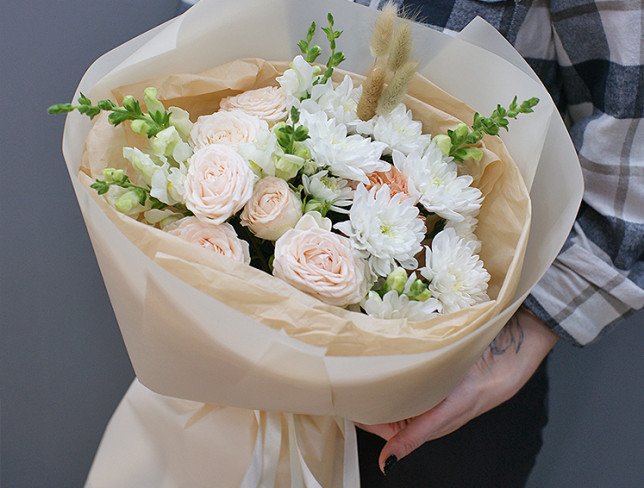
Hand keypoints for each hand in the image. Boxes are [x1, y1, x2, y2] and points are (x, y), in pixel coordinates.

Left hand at [356, 307, 558, 472]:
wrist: (509, 351)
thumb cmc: (482, 385)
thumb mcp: (446, 412)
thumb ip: (415, 436)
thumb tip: (387, 464)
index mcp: (422, 424)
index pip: (380, 425)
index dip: (360, 414)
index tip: (339, 400)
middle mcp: (420, 406)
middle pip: (382, 404)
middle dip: (363, 394)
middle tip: (342, 377)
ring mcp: (423, 385)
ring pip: (391, 385)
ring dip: (377, 377)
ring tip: (356, 364)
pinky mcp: (428, 367)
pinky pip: (404, 367)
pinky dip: (392, 363)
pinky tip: (382, 352)